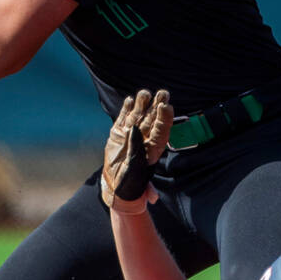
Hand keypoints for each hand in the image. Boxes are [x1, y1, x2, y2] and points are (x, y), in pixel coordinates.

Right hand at [101, 89, 172, 211]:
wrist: (115, 187)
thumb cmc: (129, 186)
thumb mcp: (135, 174)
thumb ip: (137, 158)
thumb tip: (135, 134)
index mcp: (153, 150)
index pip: (162, 131)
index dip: (164, 118)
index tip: (165, 106)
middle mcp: (144, 140)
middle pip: (153, 120)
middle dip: (158, 106)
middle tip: (163, 93)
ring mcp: (131, 135)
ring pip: (139, 117)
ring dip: (143, 105)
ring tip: (145, 93)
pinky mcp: (118, 134)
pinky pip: (123, 119)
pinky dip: (126, 110)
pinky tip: (130, 100)